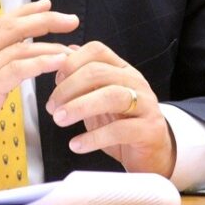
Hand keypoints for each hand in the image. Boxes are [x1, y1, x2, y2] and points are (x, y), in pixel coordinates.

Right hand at [0, 0, 78, 172]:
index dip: (24, 11)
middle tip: (70, 19)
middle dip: (44, 20)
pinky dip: (40, 63)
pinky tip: (58, 62)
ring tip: (71, 48)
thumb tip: (6, 73)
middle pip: (11, 27)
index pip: (0, 24)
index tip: (46, 5)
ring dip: (49, 45)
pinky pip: (16, 70)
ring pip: (18, 47)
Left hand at [45, 41, 174, 177]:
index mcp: (122, 70)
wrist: (153, 153)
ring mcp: (146, 105)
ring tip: (59, 120)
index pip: (97, 51)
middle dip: (69, 88)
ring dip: (79, 107)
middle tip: (52, 107)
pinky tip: (76, 144)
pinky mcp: (150, 130)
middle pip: (99, 72)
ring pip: (111, 96)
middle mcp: (136, 82)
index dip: (72, 62)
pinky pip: (120, 130)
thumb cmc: (123, 123)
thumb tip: (65, 53)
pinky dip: (93, 138)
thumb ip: (85, 78)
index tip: (55, 80)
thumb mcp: (100, 97)